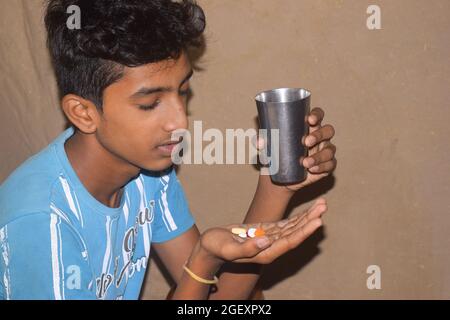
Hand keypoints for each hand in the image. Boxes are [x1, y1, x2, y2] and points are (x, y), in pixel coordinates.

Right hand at [199, 198, 326, 263]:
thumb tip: (267, 240)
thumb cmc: (216, 247)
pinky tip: (307, 211)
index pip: (289, 242)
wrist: (210, 246)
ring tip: (321, 204)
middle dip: (310, 219)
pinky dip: (297, 217)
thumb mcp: (228, 248)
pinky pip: (285, 224)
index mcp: (264, 253)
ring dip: (307, 216)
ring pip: (293, 227)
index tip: (317, 220)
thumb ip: (247, 247)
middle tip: (323, 206)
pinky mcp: (266, 232)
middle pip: (296, 233)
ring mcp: (270, 239)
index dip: (304, 231)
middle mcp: (271, 247)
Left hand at [257, 107, 336, 190]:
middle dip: (319, 135)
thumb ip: (260, 142)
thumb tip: (260, 142)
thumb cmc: (275, 154)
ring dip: (319, 156)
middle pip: (328, 130)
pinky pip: (330, 164)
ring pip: (330, 150)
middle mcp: (320, 137)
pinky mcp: (326, 166)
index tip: (310, 119)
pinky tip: (313, 169)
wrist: (279, 176)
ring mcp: (325, 151)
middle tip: (306, 142)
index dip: (317, 115)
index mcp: (308, 126)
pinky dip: (322, 166)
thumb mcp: (266, 147)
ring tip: (305, 163)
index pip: (318, 115)